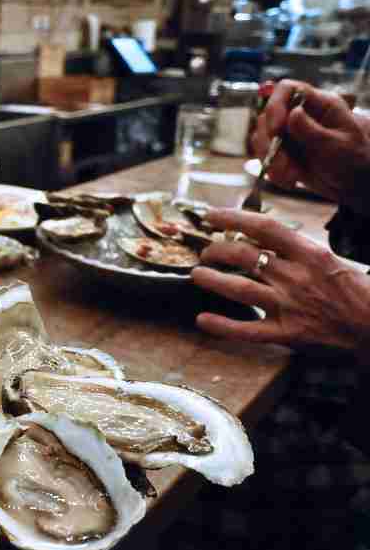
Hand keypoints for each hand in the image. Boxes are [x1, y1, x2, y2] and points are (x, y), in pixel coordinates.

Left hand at [191, 209, 369, 360]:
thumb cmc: (360, 294)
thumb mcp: (333, 262)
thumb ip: (300, 252)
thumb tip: (267, 239)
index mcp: (311, 255)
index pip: (265, 228)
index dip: (234, 218)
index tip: (212, 215)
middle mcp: (296, 277)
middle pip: (245, 256)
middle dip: (218, 250)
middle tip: (205, 252)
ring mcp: (289, 306)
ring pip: (240, 288)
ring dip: (213, 280)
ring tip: (196, 274)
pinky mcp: (287, 334)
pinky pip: (246, 330)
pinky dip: (222, 325)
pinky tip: (202, 320)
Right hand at [249, 81, 369, 202]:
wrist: (351, 185)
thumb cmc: (354, 161)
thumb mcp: (336, 146)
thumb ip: (312, 131)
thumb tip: (293, 113)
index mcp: (320, 104)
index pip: (288, 89)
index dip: (275, 105)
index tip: (275, 130)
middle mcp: (301, 114)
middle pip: (268, 116)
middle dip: (271, 143)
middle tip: (283, 164)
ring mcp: (289, 132)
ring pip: (262, 138)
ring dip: (271, 160)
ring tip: (290, 176)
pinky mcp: (282, 149)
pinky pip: (264, 155)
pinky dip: (272, 170)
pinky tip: (288, 180)